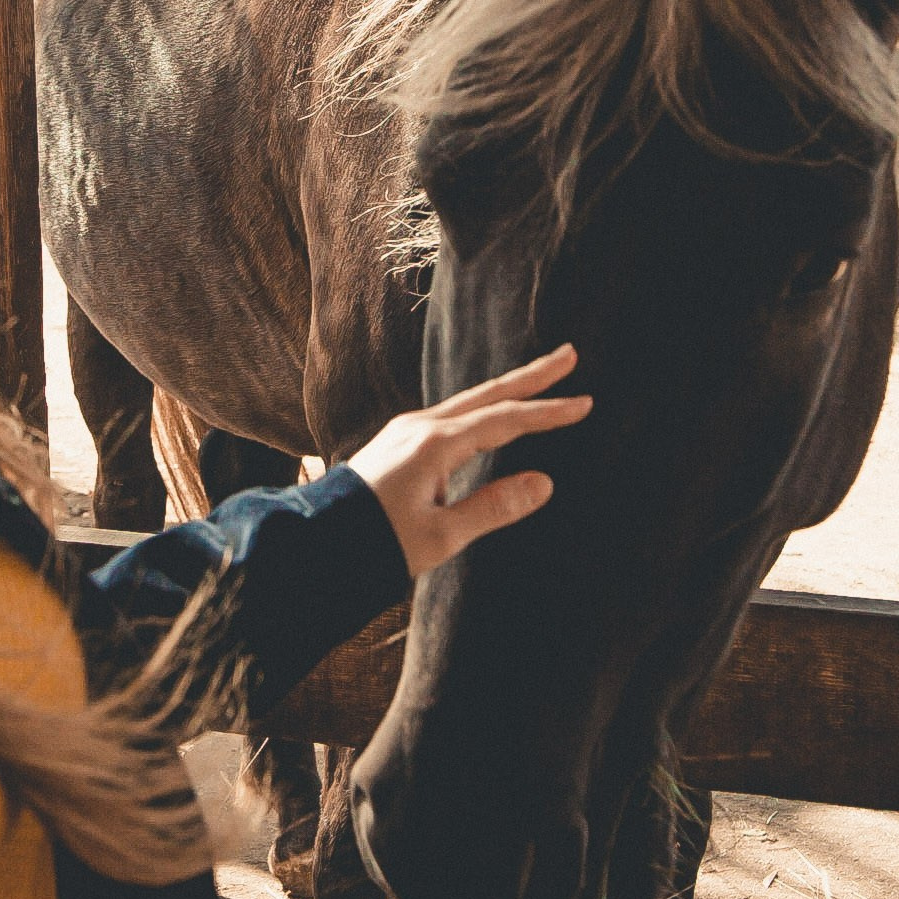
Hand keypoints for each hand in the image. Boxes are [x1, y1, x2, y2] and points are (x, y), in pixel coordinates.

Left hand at [345, 346, 588, 578]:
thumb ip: (493, 508)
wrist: (314, 543)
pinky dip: (481, 407)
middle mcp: (419, 427)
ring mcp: (406, 431)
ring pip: (467, 402)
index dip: (546, 412)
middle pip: (487, 394)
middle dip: (530, 377)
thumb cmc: (375, 543)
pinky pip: (450, 415)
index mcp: (434, 445)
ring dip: (506, 390)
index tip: (584, 402)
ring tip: (538, 380)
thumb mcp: (440, 536)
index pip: (504, 421)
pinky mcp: (398, 442)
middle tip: (568, 354)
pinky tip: (489, 413)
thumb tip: (544, 483)